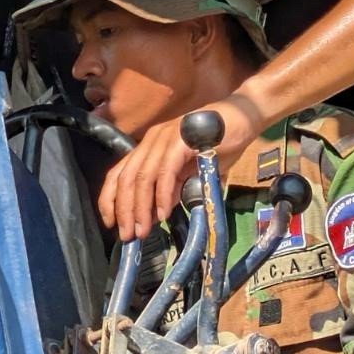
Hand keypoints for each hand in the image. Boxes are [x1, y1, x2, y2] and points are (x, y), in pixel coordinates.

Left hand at [98, 94, 261, 240]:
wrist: (244, 118)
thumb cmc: (218, 144)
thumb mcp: (190, 173)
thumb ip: (173, 189)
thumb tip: (157, 213)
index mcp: (149, 146)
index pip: (119, 173)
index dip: (109, 199)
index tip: (111, 223)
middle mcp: (152, 140)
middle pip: (127, 177)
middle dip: (124, 210)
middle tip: (128, 235)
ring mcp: (166, 138)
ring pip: (143, 176)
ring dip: (141, 207)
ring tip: (143, 230)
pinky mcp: (181, 140)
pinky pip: (166, 171)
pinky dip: (162, 195)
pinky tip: (164, 213)